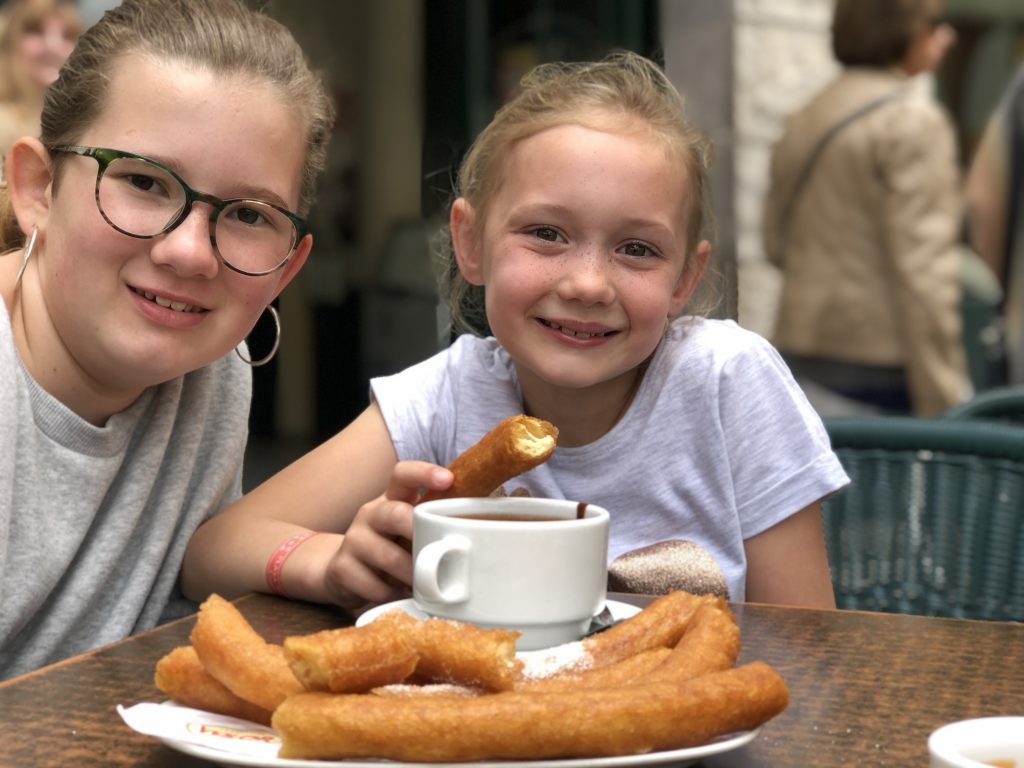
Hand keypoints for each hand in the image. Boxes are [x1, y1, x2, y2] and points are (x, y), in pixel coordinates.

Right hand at [324, 461, 452, 609]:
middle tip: (439, 552)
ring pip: (385, 555)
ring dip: (410, 573)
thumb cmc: (391, 546)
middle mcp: (370, 514)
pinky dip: (391, 593)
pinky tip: (399, 596)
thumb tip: (483, 525)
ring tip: (426, 585)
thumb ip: (432, 523)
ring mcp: (353, 540)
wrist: (342, 569)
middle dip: (418, 533)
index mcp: (391, 499)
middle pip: (394, 514)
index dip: (424, 473)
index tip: (448, 479)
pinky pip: (372, 584)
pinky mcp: (341, 568)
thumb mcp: (408, 529)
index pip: (402, 474)